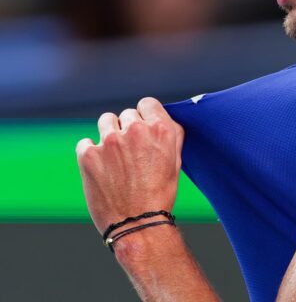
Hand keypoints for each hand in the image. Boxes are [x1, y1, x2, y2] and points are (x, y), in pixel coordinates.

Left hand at [76, 97, 183, 234]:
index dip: (144, 116)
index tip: (142, 128)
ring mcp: (110, 141)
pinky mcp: (88, 154)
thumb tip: (160, 119)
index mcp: (160, 129)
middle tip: (130, 152)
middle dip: (127, 129)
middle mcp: (135, 130)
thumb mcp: (176, 160)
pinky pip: (85, 142)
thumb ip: (170, 134)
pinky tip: (100, 168)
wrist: (137, 225)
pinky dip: (90, 152)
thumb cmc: (160, 194)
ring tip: (113, 157)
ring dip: (109, 134)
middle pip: (127, 114)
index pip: (147, 103)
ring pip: (106, 121)